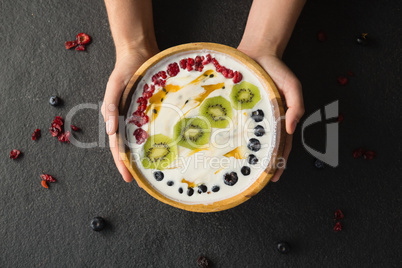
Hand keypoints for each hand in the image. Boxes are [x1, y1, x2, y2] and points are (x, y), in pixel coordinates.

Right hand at [101, 46, 157, 181]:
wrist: (139, 53)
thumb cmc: (124, 69)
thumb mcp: (114, 86)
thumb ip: (110, 107)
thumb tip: (109, 131)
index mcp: (117, 119)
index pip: (118, 147)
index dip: (122, 163)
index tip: (130, 179)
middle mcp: (129, 121)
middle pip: (131, 148)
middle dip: (136, 166)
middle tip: (146, 182)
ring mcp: (141, 117)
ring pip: (143, 141)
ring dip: (147, 156)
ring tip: (157, 171)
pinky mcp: (153, 111)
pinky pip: (155, 128)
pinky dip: (159, 140)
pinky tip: (169, 148)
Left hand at [238, 48, 304, 181]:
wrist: (256, 53)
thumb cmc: (277, 70)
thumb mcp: (293, 86)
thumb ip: (296, 106)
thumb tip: (292, 128)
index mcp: (280, 119)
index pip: (282, 146)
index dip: (279, 163)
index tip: (273, 178)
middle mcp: (265, 121)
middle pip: (265, 148)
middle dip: (262, 166)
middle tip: (256, 182)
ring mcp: (251, 117)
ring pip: (249, 140)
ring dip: (247, 156)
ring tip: (240, 172)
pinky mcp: (238, 111)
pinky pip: (235, 126)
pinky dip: (232, 139)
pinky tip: (224, 149)